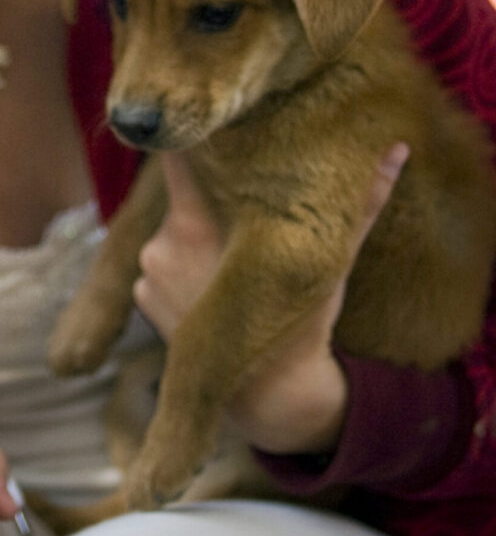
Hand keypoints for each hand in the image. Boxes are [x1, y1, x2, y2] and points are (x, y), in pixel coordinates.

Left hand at [132, 144, 408, 455]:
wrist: (268, 396)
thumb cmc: (303, 321)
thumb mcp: (330, 258)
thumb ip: (359, 202)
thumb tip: (396, 151)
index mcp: (196, 222)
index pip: (178, 161)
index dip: (192, 147)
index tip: (209, 139)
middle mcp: (162, 242)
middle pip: (182, 199)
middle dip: (206, 203)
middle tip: (237, 215)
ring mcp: (147, 270)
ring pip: (170, 232)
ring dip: (193, 238)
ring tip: (227, 260)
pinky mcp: (140, 294)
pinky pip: (157, 265)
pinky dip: (177, 269)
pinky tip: (207, 287)